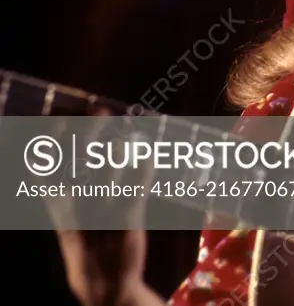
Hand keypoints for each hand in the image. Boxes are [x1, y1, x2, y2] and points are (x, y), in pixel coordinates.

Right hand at [44, 108, 152, 305]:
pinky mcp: (127, 216)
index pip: (46, 160)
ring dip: (121, 142)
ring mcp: (101, 207)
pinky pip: (138, 181)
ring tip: (130, 132)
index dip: (52, 134)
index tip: (62, 112)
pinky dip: (145, 163)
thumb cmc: (87, 237)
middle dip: (89, 127)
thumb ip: (63, 184)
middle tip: (101, 110)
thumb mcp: (66, 214)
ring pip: (111, 163)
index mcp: (57, 199)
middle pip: (79, 154)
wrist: (102, 281)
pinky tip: (148, 152)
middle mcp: (76, 200)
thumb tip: (75, 144)